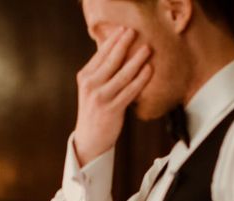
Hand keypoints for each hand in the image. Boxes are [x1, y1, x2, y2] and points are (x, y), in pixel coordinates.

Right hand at [74, 26, 152, 164]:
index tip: (124, 29)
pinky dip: (140, 79)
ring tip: (147, 49)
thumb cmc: (95, 111)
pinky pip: (130, 91)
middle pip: (111, 60)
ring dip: (136, 60)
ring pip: (123, 74)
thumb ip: (101, 72)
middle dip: (124, 44)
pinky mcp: (112, 109)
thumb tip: (117, 52)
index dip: (113, 40)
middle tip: (136, 32)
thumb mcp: (91, 89)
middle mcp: (91, 85)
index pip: (100, 54)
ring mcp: (101, 97)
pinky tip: (148, 70)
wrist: (90, 139)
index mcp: (85, 77)